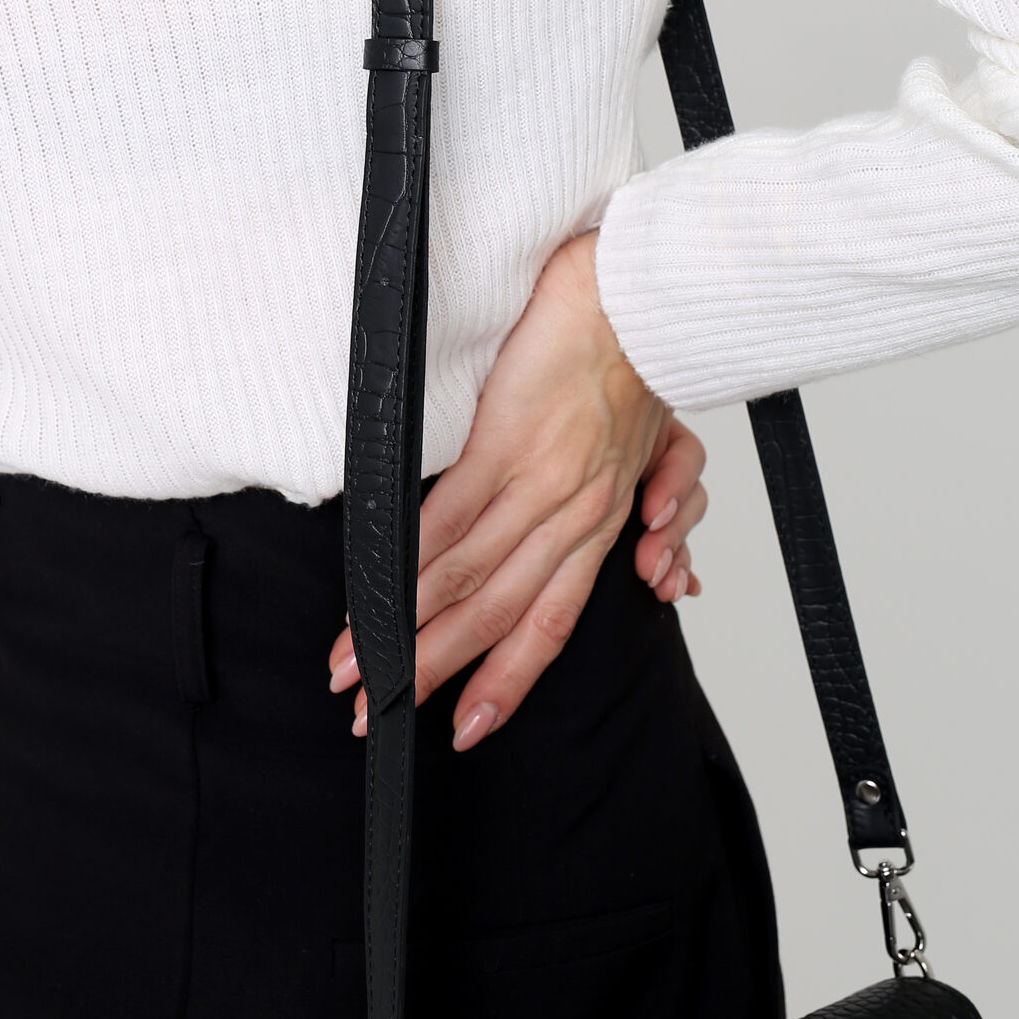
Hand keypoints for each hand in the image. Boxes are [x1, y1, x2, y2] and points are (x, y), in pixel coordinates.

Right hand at [327, 230, 707, 750]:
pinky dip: (408, 561)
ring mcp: (539, 481)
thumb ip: (655, 502)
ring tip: (358, 667)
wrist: (638, 293)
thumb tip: (659, 564)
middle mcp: (575, 515)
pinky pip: (449, 516)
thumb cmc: (634, 358)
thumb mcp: (658, 445)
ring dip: (407, 629)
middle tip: (381, 711)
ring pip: (468, 578)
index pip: (552, 620)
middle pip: (498, 615)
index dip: (507, 678)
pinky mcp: (506, 439)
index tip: (466, 725)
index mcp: (604, 520)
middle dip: (435, 672)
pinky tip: (375, 591)